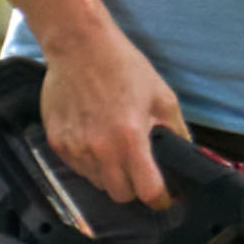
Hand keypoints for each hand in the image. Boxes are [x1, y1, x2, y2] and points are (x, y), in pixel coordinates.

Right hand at [39, 15, 188, 207]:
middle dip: (133, 188)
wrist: (78, 44)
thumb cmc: (123, 66)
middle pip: (121, 195)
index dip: (160, 198)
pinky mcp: (57, 142)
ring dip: (110, 174)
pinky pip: (78, 168)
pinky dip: (89, 162)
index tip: (163, 196)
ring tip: (114, 148)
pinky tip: (94, 138)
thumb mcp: (162, 96)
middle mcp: (101, 149)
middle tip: (138, 170)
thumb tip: (186, 158)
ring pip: (98, 182)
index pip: (148, 192)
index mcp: (130, 139)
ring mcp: (76, 147)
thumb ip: (177, 132)